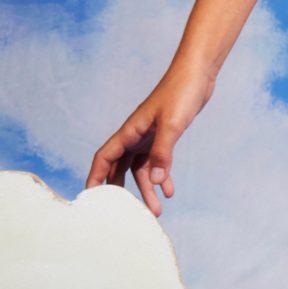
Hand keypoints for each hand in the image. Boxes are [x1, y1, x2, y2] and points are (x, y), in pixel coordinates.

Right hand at [85, 65, 212, 216]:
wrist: (197, 75)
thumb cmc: (181, 93)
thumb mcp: (172, 125)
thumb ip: (162, 153)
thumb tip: (154, 182)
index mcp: (129, 131)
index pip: (104, 157)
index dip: (95, 177)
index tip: (89, 197)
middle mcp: (135, 135)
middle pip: (119, 168)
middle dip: (120, 190)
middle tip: (123, 213)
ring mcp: (148, 136)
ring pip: (140, 169)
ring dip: (147, 189)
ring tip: (156, 210)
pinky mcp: (163, 137)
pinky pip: (157, 163)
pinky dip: (162, 177)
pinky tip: (169, 191)